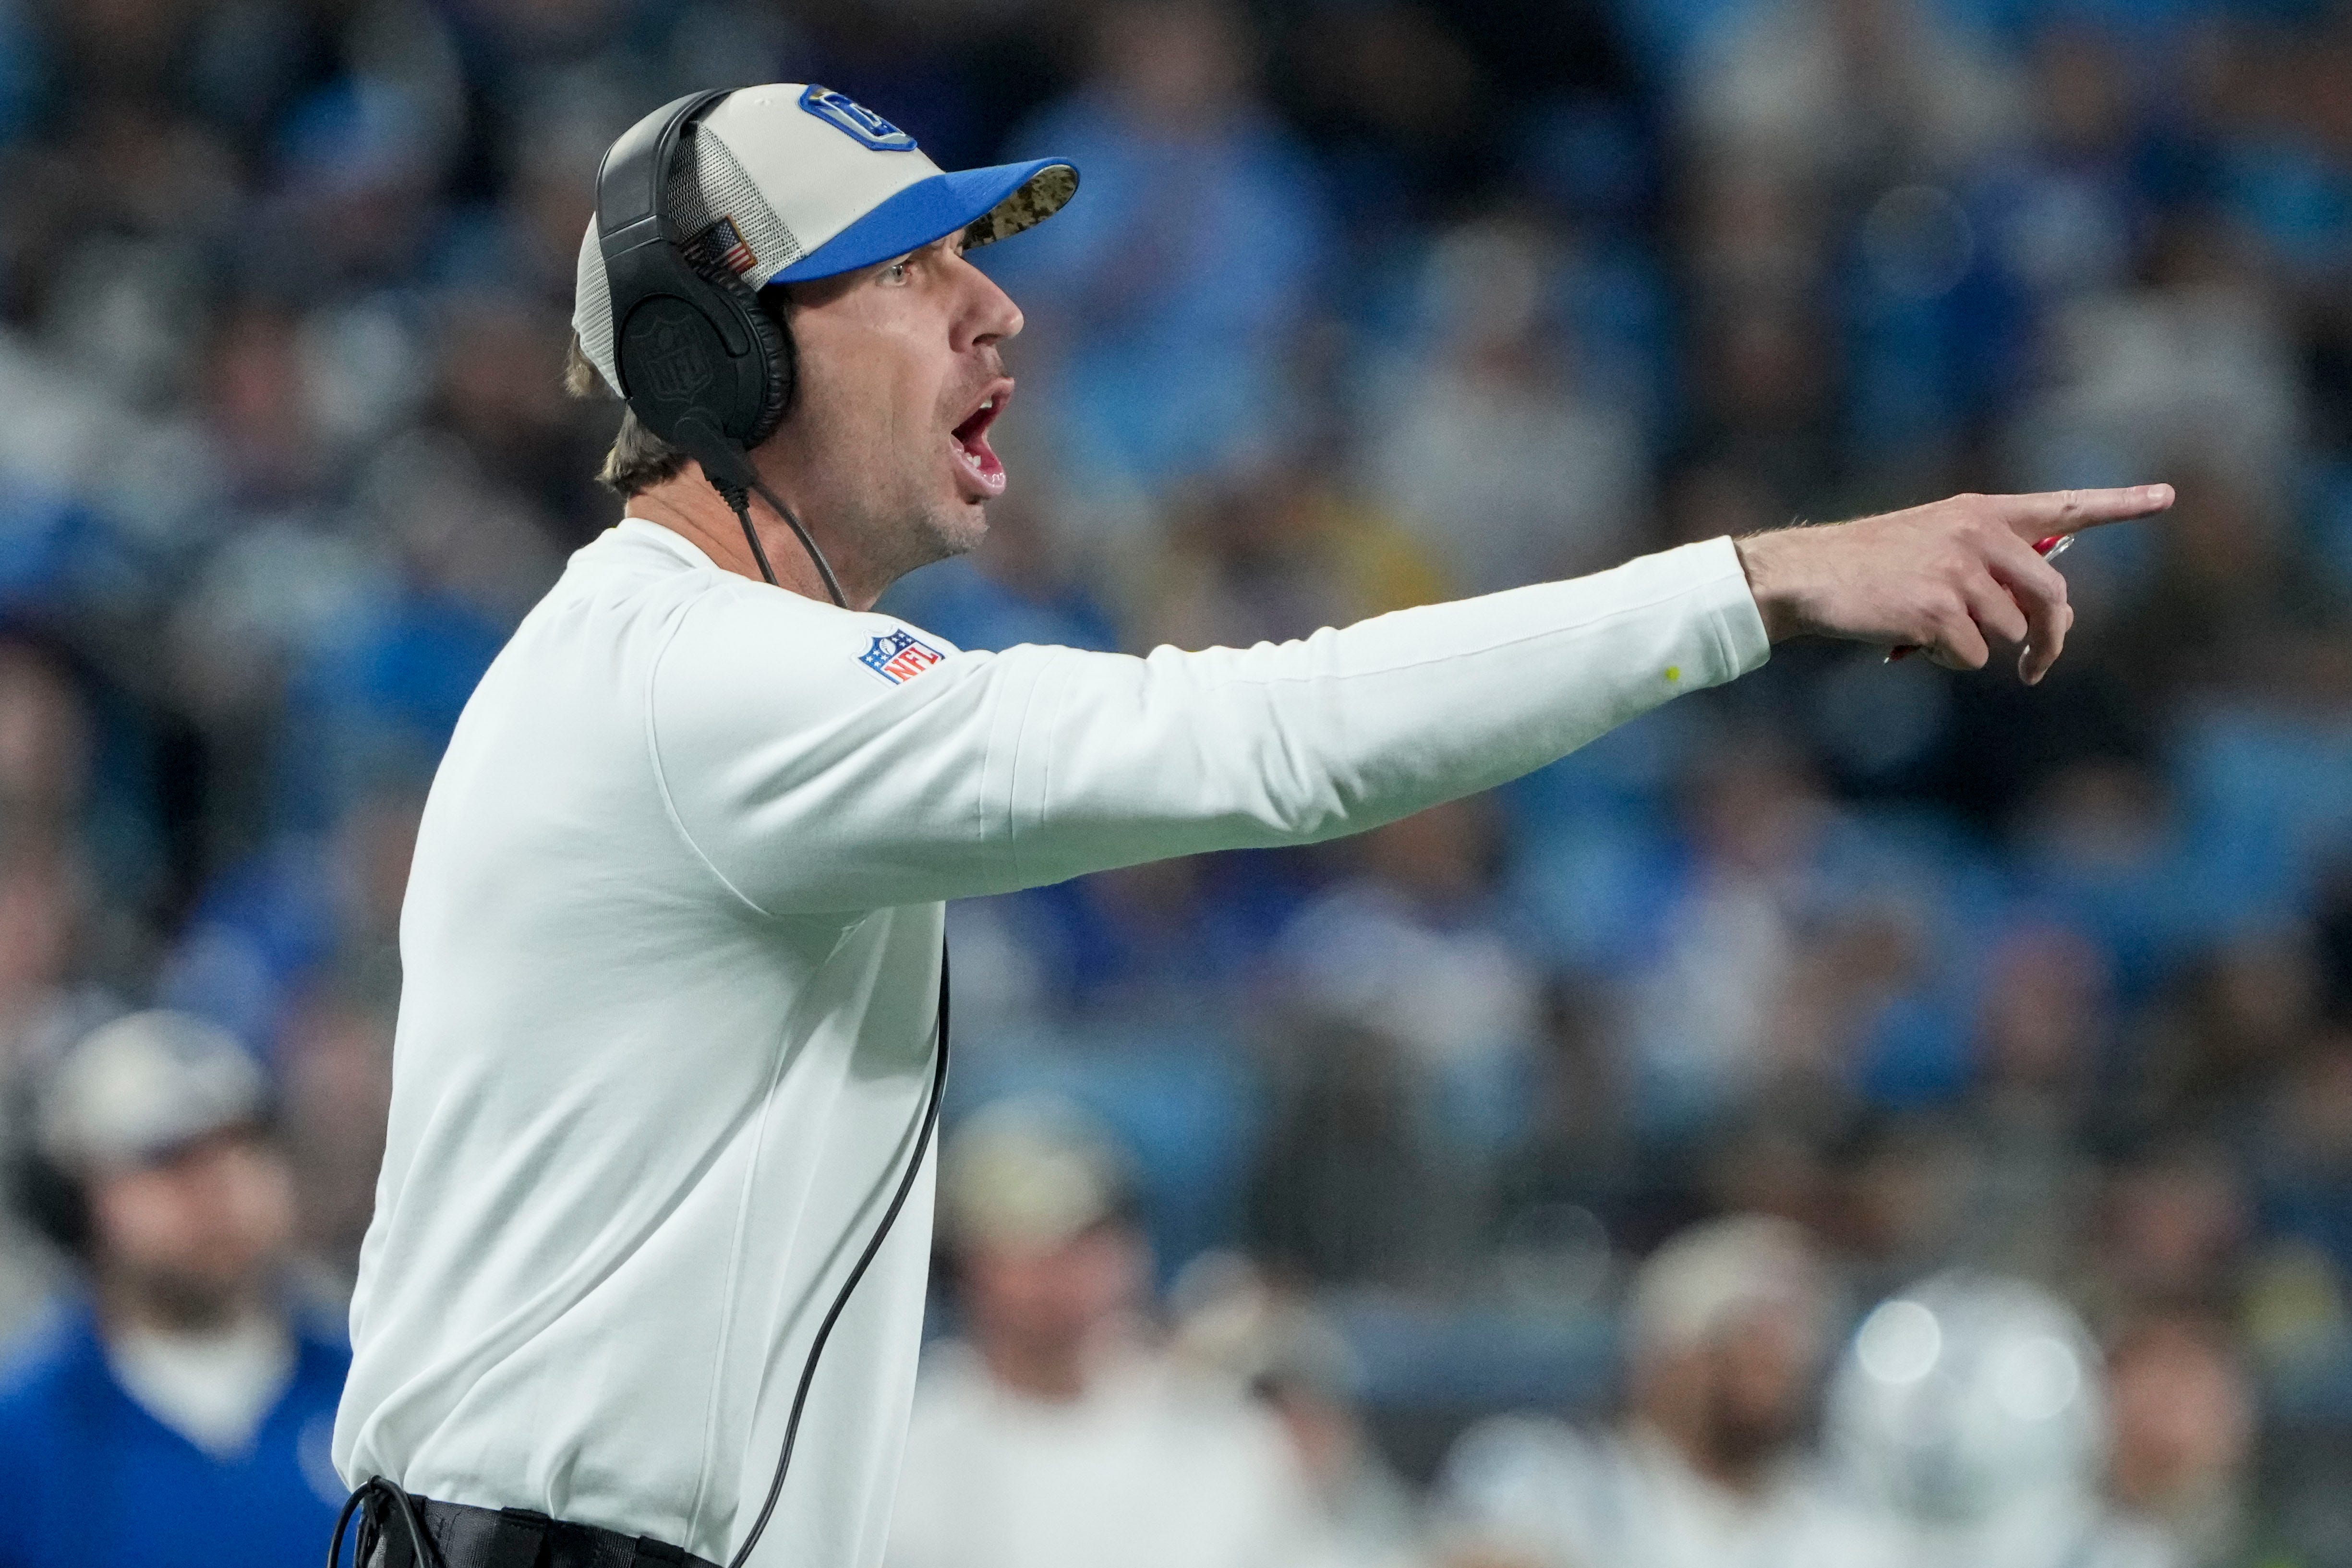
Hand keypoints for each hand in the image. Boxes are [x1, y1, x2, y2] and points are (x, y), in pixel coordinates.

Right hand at [1731, 485, 2174, 683]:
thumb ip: (1987, 560)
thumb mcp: (1932, 543)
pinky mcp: (1938, 610)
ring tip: (1925, 628)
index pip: (2061, 507)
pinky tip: (1907, 639)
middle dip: (2048, 639)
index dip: (2118, 506)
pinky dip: (1944, 660)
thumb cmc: (1867, 567)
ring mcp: (1958, 572)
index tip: (2166, 498)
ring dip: (1974, 645)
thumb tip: (2037, 604)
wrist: (1807, 574)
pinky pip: (1971, 657)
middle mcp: (1977, 535)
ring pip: (2007, 633)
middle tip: (2037, 667)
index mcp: (1980, 512)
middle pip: (2050, 596)